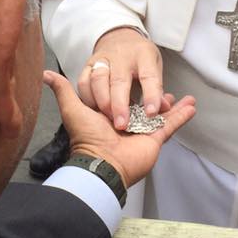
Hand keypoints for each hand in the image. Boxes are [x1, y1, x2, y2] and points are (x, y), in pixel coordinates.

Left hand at [45, 70, 194, 188]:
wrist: (102, 163)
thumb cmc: (86, 137)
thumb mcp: (72, 109)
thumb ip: (63, 90)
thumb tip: (45, 75)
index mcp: (108, 115)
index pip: (122, 97)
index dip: (130, 87)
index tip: (137, 75)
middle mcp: (126, 122)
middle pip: (144, 106)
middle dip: (155, 97)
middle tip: (164, 86)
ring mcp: (141, 131)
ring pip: (159, 114)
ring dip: (172, 105)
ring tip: (184, 96)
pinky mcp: (154, 139)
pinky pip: (170, 125)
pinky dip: (182, 116)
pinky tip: (192, 105)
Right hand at [77, 27, 164, 129]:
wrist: (119, 37)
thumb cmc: (139, 57)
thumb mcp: (155, 67)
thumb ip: (158, 89)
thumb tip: (164, 108)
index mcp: (143, 54)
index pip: (148, 76)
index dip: (151, 95)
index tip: (151, 113)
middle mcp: (122, 55)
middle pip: (119, 80)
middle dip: (119, 105)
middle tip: (122, 125)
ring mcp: (102, 59)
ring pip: (98, 80)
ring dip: (102, 102)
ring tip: (108, 118)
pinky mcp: (88, 64)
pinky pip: (83, 82)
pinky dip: (88, 98)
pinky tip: (95, 110)